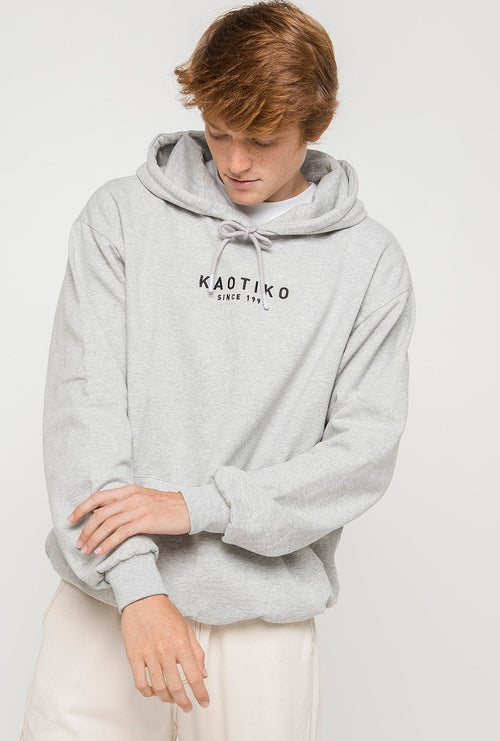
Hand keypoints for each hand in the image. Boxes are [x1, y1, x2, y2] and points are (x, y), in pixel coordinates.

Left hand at [67, 484, 190, 555]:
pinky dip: (108, 543)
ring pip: (108, 525)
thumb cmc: (167, 506)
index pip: (98, 497)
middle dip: (86, 530)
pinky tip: (102, 552)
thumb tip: (105, 513)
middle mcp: (131, 497)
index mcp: (129, 489)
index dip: (82, 508)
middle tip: (79, 543)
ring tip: (87, 551)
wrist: (189, 508)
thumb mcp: (144, 498)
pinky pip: (121, 534)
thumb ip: (125, 502)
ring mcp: (139, 509)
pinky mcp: (146, 522)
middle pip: (100, 513)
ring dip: (94, 539)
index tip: (71, 519)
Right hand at [121, 593, 209, 711]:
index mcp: (181, 644)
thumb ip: (197, 652)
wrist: (143, 599)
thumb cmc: (164, 612)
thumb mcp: (187, 628)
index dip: (201, 693)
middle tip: (187, 707)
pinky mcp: (134, 656)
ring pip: (159, 688)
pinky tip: (153, 691)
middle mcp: (166, 651)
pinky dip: (148, 692)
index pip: (194, 676)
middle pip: (177, 687)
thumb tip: (203, 672)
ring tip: (172, 699)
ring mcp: (149, 654)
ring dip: (167, 699)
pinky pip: (140, 682)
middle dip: (184, 702)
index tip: (204, 702)